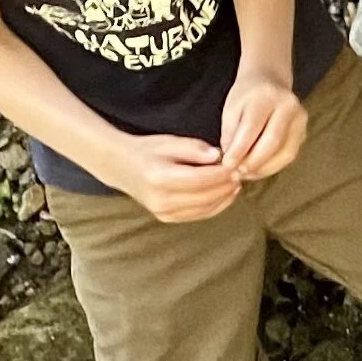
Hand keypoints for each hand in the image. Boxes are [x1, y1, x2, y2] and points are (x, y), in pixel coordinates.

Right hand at [119, 132, 240, 221]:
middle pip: (205, 197)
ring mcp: (164, 212)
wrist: (122, 167)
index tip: (235, 167)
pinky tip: (223, 196)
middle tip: (239, 176)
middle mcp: (162, 200)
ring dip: (223, 199)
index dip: (221, 175)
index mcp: (161, 178)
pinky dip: (214, 207)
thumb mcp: (168, 142)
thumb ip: (194, 148)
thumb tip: (217, 156)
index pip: (200, 179)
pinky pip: (197, 215)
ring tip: (234, 185)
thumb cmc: (147, 151)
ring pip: (204, 209)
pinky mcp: (167, 218)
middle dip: (225, 187)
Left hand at [220, 68, 306, 182]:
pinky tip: (258, 169)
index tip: (227, 165)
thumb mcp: (232, 109)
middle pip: (272, 142)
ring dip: (264, 168)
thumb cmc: (247, 97)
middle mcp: (288, 105)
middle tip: (238, 173)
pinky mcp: (303, 132)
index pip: (252, 127)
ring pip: (284, 153)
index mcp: (266, 95)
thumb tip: (232, 165)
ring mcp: (300, 119)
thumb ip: (231, 135)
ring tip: (247, 174)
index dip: (239, 150)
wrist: (270, 81)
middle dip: (253, 162)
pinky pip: (289, 155)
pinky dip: (272, 166)